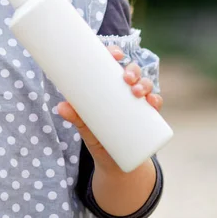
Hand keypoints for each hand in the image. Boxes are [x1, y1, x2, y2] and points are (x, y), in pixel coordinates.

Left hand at [57, 45, 163, 173]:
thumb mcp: (85, 127)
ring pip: (145, 86)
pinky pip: (155, 105)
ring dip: (145, 84)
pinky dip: (156, 101)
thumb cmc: (97, 137)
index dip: (115, 54)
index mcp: (108, 86)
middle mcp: (125, 92)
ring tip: (136, 92)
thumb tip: (60, 107)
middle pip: (132, 72)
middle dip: (132, 70)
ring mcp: (137, 104)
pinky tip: (153, 101)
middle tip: (126, 78)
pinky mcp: (148, 118)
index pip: (113, 64)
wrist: (113, 163)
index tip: (115, 54)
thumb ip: (75, 117)